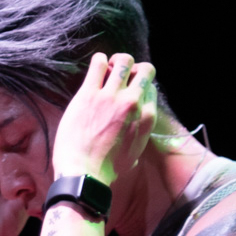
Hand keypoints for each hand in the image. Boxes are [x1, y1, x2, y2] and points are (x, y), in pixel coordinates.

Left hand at [51, 52, 157, 184]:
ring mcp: (111, 96)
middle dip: (134, 69)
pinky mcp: (89, 94)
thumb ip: (139, 133)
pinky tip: (96, 69)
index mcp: (146, 118)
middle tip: (121, 76)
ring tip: (108, 69)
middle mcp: (133, 103)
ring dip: (117, 62)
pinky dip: (99, 61)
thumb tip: (137, 127)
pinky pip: (99, 63)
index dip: (141, 86)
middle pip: (144, 70)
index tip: (130, 90)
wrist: (84, 174)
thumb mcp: (134, 152)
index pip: (151, 87)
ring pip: (123, 61)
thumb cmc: (107, 169)